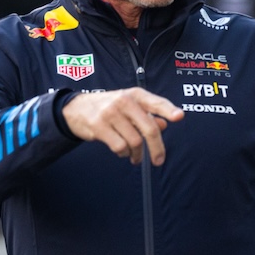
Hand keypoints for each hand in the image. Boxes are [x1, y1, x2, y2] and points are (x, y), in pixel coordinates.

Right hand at [62, 88, 184, 164]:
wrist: (75, 108)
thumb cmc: (109, 107)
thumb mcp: (129, 105)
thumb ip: (147, 114)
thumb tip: (164, 125)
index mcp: (135, 94)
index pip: (156, 102)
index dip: (168, 110)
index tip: (180, 117)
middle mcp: (124, 101)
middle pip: (149, 128)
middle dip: (157, 148)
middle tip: (159, 160)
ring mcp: (111, 113)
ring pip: (135, 141)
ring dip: (137, 154)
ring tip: (135, 156)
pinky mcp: (99, 126)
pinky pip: (120, 147)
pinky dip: (124, 153)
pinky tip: (122, 152)